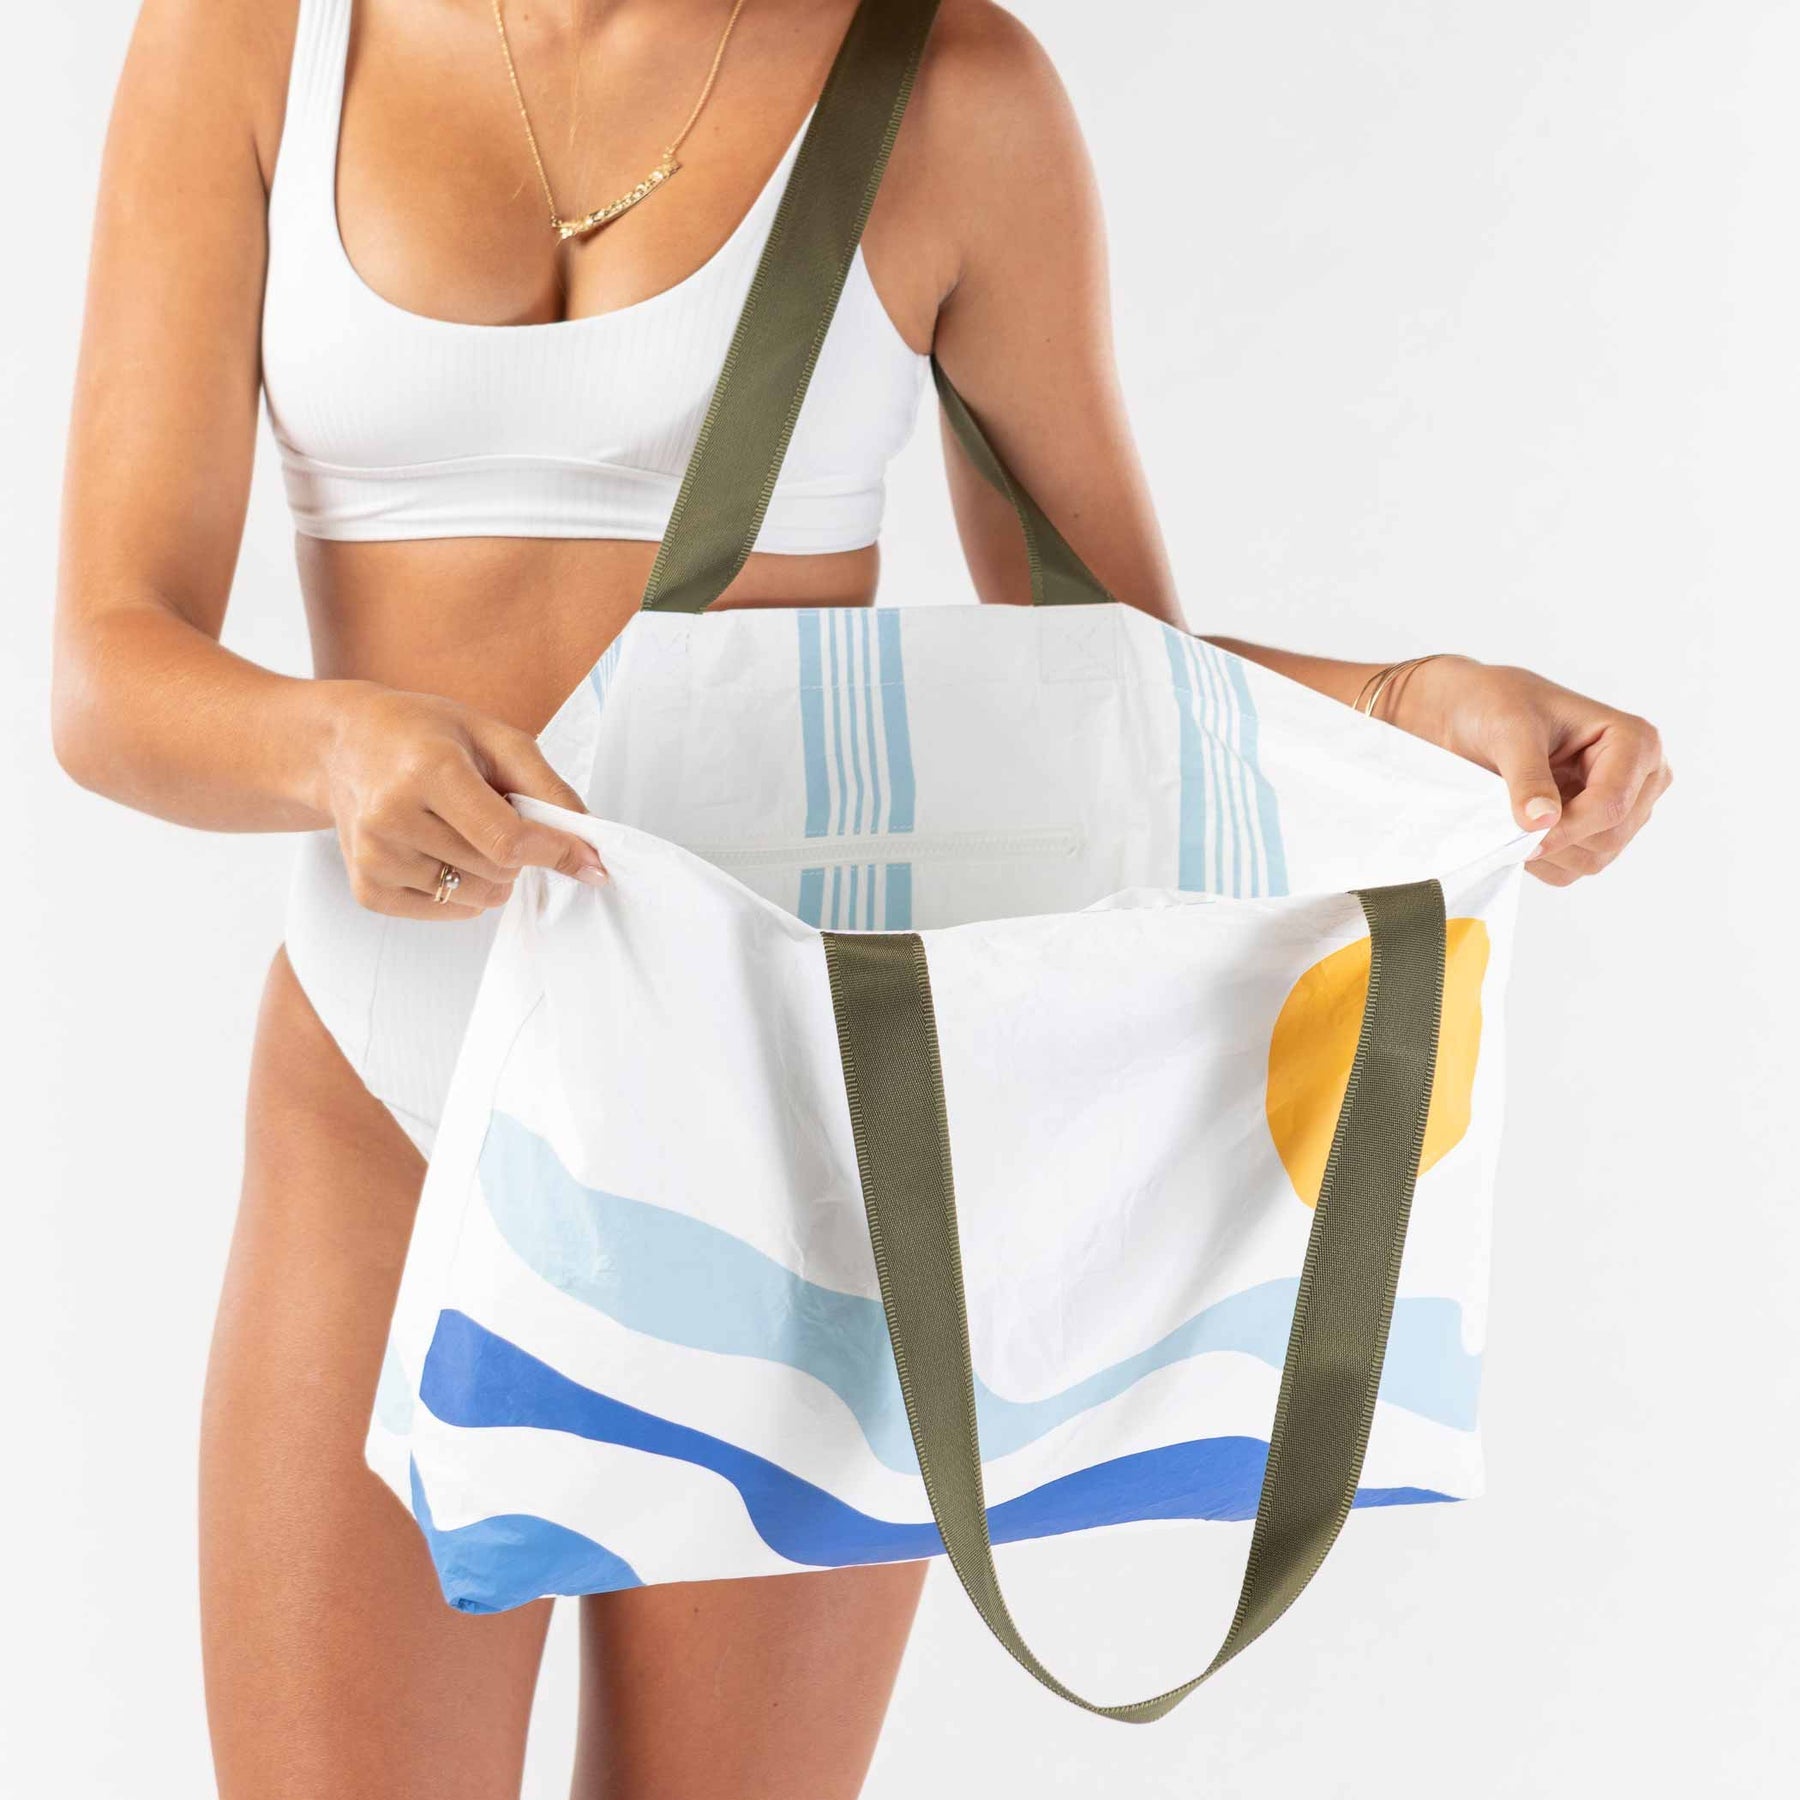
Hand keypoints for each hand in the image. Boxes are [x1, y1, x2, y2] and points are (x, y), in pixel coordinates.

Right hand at [313, 683, 606, 918]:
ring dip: (489, 872)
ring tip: (458, 827)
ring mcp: (374, 857)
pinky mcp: (367, 888)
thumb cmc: (423, 735)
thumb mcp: (494, 738)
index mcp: (427, 770)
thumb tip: (590, 845)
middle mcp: (391, 817)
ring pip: (476, 898)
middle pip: (497, 872)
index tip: (589, 862)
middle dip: (517, 853)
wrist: (343, 747)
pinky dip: (460, 889)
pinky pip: (447, 911)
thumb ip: (549, 789)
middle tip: (489, 813)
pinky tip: (436, 848)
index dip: (557, 853)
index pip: (508, 840)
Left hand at [1392, 656, 1670, 885]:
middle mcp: (1641, 778)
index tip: (1521, 835)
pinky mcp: (1596, 832)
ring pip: (1594, 860)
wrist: (1474, 712)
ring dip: (1546, 851)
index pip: (1612, 805)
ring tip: (1511, 818)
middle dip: (1556, 839)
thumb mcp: (1509, 732)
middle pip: (1609, 838)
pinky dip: (1541, 860)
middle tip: (1507, 824)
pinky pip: (1574, 869)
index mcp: (1636, 742)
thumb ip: (1527, 777)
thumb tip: (1542, 823)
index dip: (1567, 828)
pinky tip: (1517, 831)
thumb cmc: (1499, 705)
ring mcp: (1622, 809)